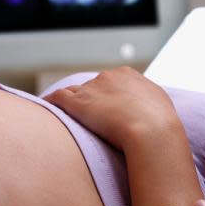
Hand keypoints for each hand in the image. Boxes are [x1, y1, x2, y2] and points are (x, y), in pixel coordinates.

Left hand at [44, 67, 180, 150]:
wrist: (152, 131)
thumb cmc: (160, 124)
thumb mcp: (160, 105)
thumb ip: (149, 101)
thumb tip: (148, 109)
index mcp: (128, 75)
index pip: (111, 82)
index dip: (106, 96)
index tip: (105, 108)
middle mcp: (107, 77)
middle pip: (92, 86)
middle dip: (88, 99)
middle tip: (86, 116)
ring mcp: (91, 89)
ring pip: (73, 92)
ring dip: (68, 102)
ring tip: (60, 113)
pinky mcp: (77, 102)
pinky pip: (57, 98)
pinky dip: (50, 102)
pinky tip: (43, 108)